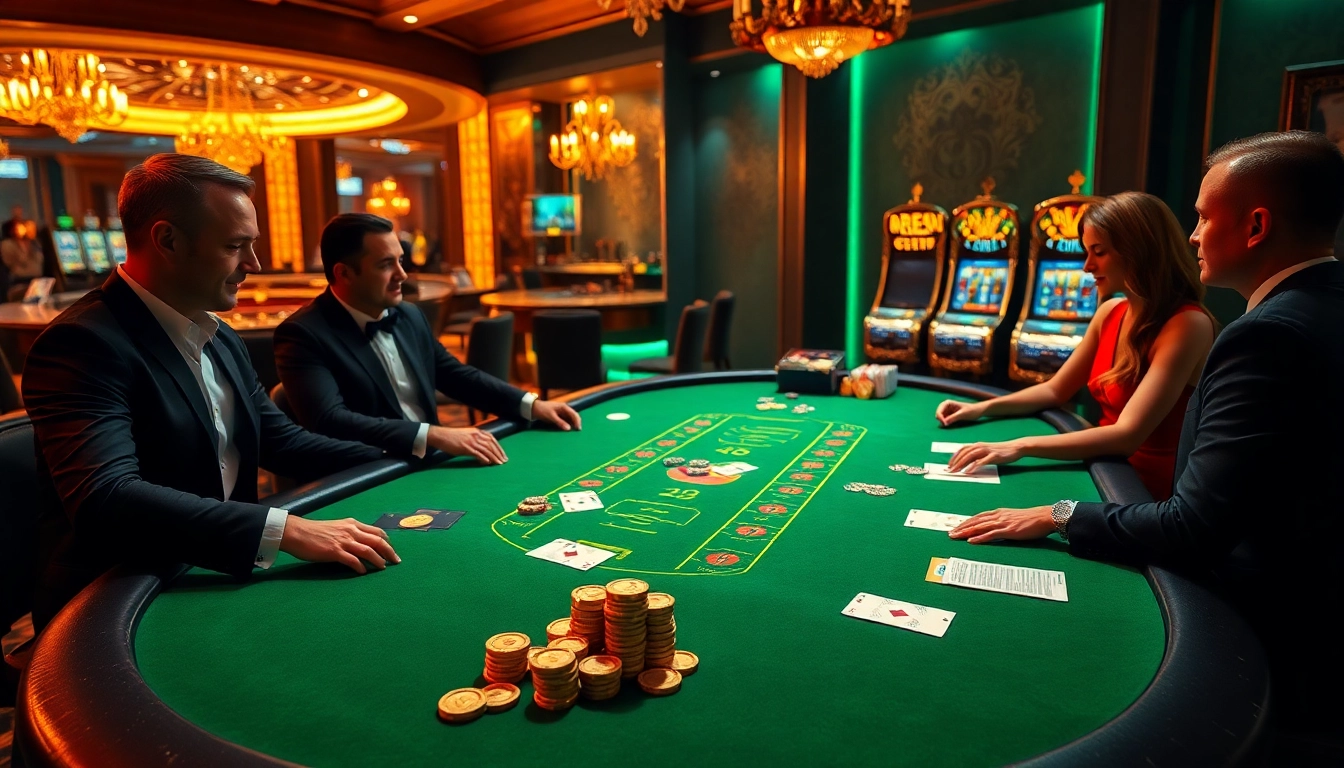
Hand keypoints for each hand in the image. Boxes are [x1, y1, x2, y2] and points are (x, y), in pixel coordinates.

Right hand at [279, 515, 400, 573]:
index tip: (392, 550)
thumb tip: (361, 542)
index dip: (387, 542)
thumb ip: (349, 532)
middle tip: (396, 561)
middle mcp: (351, 531)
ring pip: (368, 551)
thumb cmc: (314, 531)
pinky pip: (353, 561)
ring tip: (383, 568)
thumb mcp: (336, 527)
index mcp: (352, 524)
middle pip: (378, 541)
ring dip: (379, 561)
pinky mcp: (334, 551)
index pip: (377, 532)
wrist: (296, 532)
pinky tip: (363, 573)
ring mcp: (343, 541)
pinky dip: (361, 567)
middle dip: (389, 552)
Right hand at [429, 426, 507, 464]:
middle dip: (499, 453)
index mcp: (476, 431)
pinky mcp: (465, 447)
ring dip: (494, 457)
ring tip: (498, 464)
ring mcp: (470, 441)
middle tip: (504, 461)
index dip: (499, 447)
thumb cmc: (452, 437)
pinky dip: (483, 458)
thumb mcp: (466, 435)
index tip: (503, 454)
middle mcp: (475, 435)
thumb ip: (475, 439)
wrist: (440, 435)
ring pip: (486, 449)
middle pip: (491, 444)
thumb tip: (483, 449)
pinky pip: (477, 453)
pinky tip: (487, 462)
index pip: (492, 439)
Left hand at [532, 399, 581, 430]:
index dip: (577, 421)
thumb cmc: (543, 410)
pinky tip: (569, 428)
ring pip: (570, 418)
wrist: (534, 408)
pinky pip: (566, 419)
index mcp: (564, 407)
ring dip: (573, 423)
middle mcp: (564, 409)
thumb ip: (560, 422)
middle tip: (578, 430)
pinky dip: (568, 423)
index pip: (574, 414)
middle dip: (577, 422)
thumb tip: (569, 429)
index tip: (578, 428)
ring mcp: (562, 412)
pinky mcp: (559, 415)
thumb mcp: (551, 417)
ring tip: (575, 430)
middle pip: (574, 415)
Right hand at [935, 399, 986, 426]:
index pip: (939, 410)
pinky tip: (950, 424)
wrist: (979, 411)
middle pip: (938, 414)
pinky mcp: (950, 416)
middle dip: (941, 420)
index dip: (940, 417)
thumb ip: (953, 418)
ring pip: (941, 418)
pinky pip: (945, 420)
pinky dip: (946, 423)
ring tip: (949, 424)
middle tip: (946, 425)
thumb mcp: (962, 414)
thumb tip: (944, 423)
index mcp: (948, 403)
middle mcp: (946, 406)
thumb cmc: (972, 410)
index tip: (944, 424)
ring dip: (943, 422)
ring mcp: (948, 411)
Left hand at [946, 440, 1023, 473]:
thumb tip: (967, 463)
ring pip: (971, 456)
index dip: (954, 457)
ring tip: (956, 471)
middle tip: (949, 471)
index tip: (949, 465)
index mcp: (978, 445)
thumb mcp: (986, 452)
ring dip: (962, 464)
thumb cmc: (1000, 451)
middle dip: (955, 462)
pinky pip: (982, 461)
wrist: (1015, 447)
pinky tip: (969, 471)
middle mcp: (980, 446)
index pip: (962, 449)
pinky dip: (974, 466)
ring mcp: (987, 450)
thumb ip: (977, 456)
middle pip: (964, 453)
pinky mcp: (994, 456)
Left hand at [949, 505, 1055, 543]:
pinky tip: (971, 540)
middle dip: (961, 527)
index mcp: (999, 512)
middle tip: (950, 533)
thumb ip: (1003, 521)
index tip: (956, 527)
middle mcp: (998, 516)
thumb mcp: (1013, 517)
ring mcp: (1002, 523)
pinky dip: (979, 538)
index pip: (978, 517)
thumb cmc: (1031, 519)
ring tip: (955, 536)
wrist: (1044, 517)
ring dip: (966, 532)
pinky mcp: (1008, 530)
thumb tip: (995, 528)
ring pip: (979, 527)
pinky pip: (990, 534)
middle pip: (975, 521)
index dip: (966, 522)